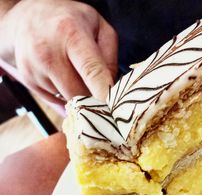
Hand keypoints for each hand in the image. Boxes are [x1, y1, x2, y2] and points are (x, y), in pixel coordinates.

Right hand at [0, 0, 117, 104]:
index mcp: (71, 34)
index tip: (113, 108)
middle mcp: (48, 53)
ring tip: (74, 72)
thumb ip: (110, 55)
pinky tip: (62, 76)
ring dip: (78, 94)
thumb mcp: (97, 26)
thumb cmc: (67, 20)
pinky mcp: (27, 80)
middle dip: (93, 96)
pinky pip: (55, 100)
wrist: (26, 17)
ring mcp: (34, 68)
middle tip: (99, 89)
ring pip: (68, 99)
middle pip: (80, 93)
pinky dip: (64, 94)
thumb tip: (110, 87)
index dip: (103, 92)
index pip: (91, 70)